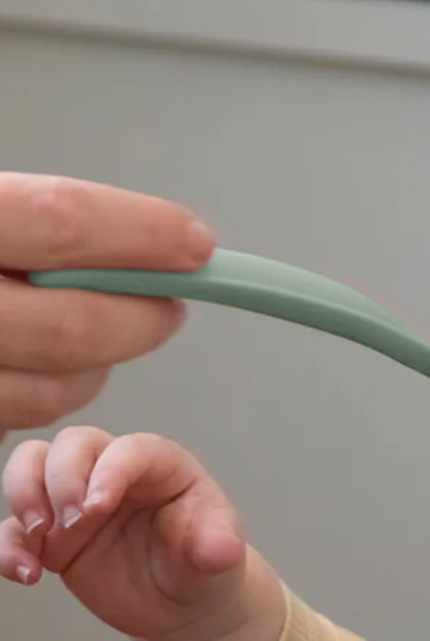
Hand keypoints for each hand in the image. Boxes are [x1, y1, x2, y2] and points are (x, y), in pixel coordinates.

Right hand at [0, 174, 212, 436]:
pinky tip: (38, 360)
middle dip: (141, 320)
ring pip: (56, 390)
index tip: (194, 244)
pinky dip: (50, 391)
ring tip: (92, 330)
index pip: (61, 221)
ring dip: (99, 365)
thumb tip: (160, 240)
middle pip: (75, 326)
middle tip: (168, 308)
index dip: (142, 235)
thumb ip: (43, 221)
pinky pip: (25, 419)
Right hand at [0, 427, 247, 640]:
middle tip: (70, 525)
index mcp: (159, 465)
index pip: (127, 450)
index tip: (98, 507)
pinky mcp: (50, 533)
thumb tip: (221, 550)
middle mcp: (111, 471)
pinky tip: (25, 573)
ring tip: (38, 537)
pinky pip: (12, 526)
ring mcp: (75, 498)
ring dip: (22, 495)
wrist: (181, 605)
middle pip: (70, 445)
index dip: (108, 471)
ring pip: (30, 465)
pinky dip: (6, 544)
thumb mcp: (218, 560)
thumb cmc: (202, 566)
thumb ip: (217, 548)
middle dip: (61, 479)